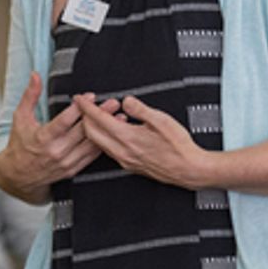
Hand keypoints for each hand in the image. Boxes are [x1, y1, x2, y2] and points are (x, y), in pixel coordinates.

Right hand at [0, 73, 119, 201]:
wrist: (19, 176)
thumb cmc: (20, 144)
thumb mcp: (21, 118)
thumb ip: (30, 95)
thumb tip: (35, 75)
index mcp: (43, 138)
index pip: (64, 121)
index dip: (78, 108)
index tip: (89, 97)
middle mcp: (56, 151)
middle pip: (82, 131)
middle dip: (99, 115)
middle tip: (113, 102)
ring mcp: (66, 162)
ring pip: (90, 144)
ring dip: (106, 130)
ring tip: (120, 117)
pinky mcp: (73, 169)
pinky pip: (91, 156)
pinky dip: (103, 144)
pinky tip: (113, 134)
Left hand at [75, 94, 209, 188]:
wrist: (188, 169)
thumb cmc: (178, 146)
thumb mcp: (161, 120)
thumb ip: (140, 109)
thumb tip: (126, 101)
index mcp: (128, 137)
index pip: (98, 120)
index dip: (86, 107)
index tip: (79, 99)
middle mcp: (122, 151)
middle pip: (91, 134)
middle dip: (85, 118)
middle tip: (85, 106)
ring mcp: (124, 160)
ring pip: (99, 143)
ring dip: (94, 129)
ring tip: (98, 116)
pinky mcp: (130, 165)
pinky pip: (109, 150)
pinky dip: (105, 138)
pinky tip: (113, 131)